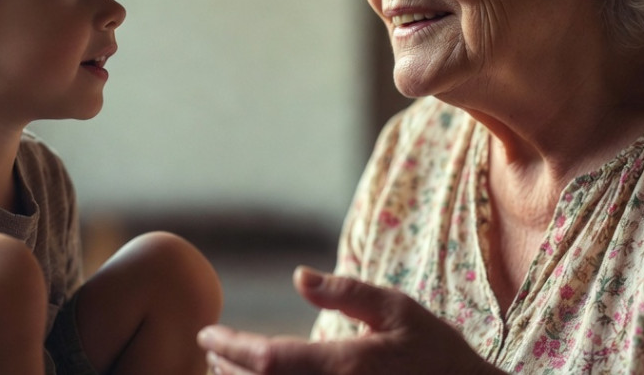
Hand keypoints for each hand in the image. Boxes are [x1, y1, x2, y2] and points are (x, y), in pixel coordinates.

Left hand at [198, 267, 496, 374]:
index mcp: (346, 365)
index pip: (269, 358)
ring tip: (227, 372)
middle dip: (229, 372)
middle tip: (212, 354)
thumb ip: (346, 293)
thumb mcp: (399, 310)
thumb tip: (297, 277)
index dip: (230, 348)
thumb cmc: (437, 354)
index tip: (206, 335)